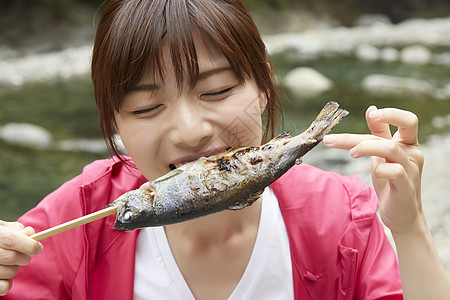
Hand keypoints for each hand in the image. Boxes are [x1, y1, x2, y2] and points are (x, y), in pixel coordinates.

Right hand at [0, 221, 42, 295]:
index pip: (11, 240)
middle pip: (12, 257)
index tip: (38, 248)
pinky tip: (5, 275)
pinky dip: (9, 283)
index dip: (28, 244)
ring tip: (9, 263)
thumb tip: (30, 234)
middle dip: (24, 257)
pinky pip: (5, 287)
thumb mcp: (3, 229)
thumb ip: (17, 230)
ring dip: (16, 268)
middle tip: (23, 255)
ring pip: (11, 272)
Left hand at [323, 106, 424, 234]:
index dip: (390, 114)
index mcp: (408, 144)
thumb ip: (378, 133)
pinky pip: (395, 171)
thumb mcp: (381, 155)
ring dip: (365, 148)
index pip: (408, 120)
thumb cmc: (390, 182)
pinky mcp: (406, 186)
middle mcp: (412, 154)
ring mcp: (411, 170)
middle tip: (331, 140)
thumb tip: (371, 109)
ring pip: (390, 149)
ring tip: (350, 154)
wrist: (401, 215)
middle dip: (356, 137)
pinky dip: (380, 169)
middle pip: (388, 136)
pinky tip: (374, 173)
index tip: (371, 115)